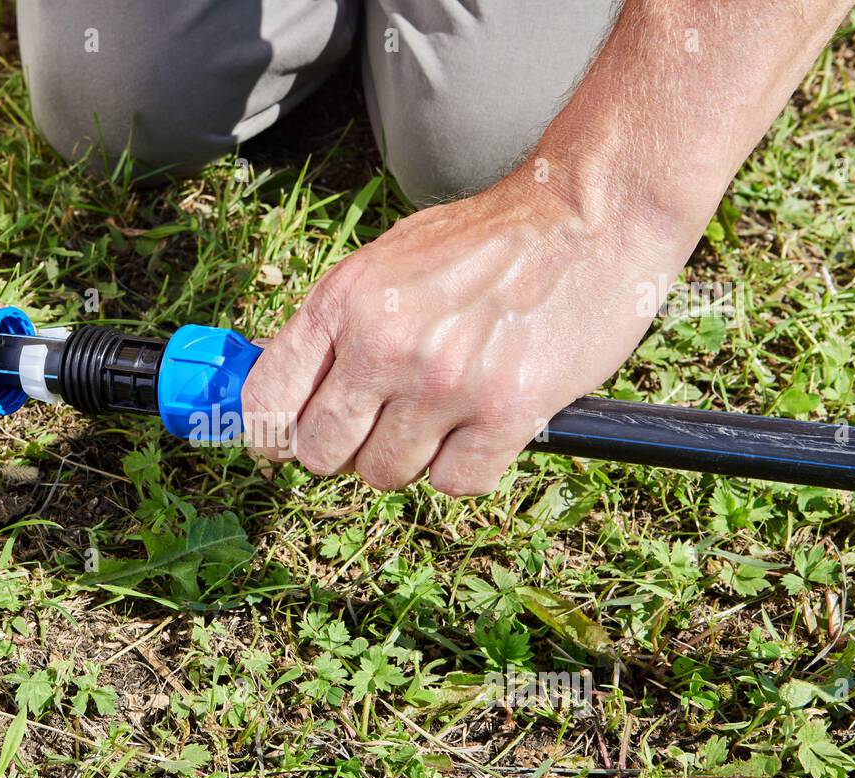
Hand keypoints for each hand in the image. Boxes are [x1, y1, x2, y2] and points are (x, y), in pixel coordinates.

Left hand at [242, 169, 688, 496]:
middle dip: (345, 450)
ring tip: (443, 410)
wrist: (587, 217)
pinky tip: (483, 424)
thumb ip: (333, 326)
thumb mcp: (385, 262)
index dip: (268, 435)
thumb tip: (278, 390)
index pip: (267, 401)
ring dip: (409, 457)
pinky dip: (465, 466)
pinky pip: (453, 483)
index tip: (283, 443)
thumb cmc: (485, 242)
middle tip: (379, 425)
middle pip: (321, 454)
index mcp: (344, 301)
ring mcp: (444, 383)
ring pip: (385, 475)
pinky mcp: (505, 414)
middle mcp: (385, 344)